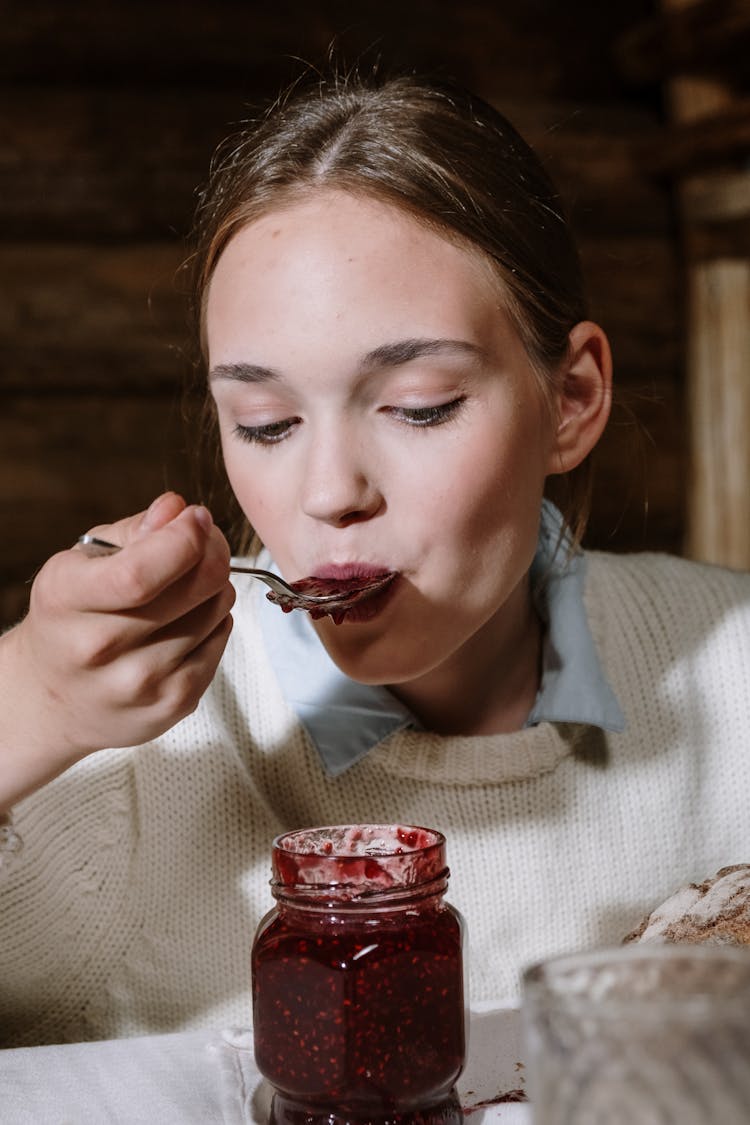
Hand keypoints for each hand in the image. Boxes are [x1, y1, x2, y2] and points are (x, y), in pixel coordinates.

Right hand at [0, 492, 234, 807]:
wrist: (54, 698)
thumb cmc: (72, 619)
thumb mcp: (83, 562)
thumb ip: (134, 531)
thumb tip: (178, 510)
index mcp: (67, 600)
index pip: (141, 573)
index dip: (185, 537)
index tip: (196, 518)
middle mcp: (99, 648)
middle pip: (198, 586)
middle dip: (212, 550)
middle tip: (203, 541)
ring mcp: (140, 682)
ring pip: (218, 609)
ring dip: (213, 587)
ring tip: (186, 587)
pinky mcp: (174, 703)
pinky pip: (222, 639)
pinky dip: (214, 620)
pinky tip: (185, 621)